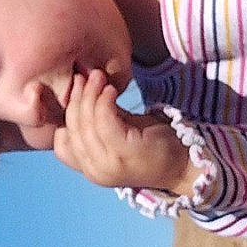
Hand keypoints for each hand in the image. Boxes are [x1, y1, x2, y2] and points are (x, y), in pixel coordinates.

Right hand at [52, 69, 200, 192]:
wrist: (185, 165)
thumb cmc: (152, 145)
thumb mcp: (118, 133)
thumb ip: (98, 120)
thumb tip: (81, 89)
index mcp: (90, 168)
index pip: (61, 142)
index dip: (65, 113)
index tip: (76, 88)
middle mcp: (94, 170)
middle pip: (72, 128)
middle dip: (77, 97)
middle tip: (86, 75)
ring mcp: (107, 164)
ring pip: (85, 123)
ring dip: (90, 94)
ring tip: (98, 76)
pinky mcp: (123, 152)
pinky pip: (103, 120)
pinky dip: (103, 101)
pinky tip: (110, 89)